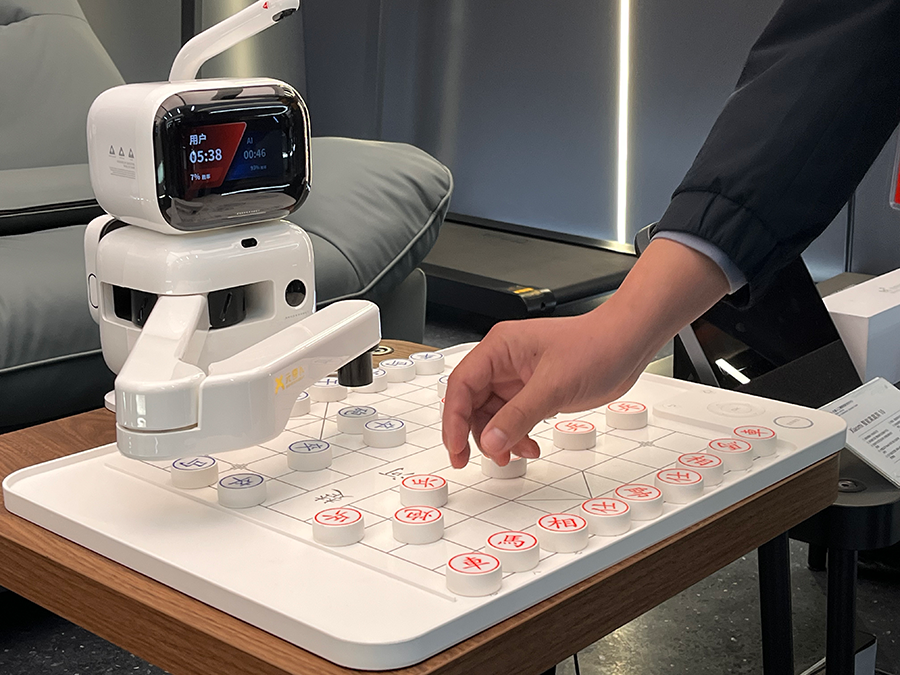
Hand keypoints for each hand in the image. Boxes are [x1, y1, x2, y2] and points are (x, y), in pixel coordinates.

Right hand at [441, 309, 649, 467]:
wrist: (628, 344)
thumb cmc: (597, 346)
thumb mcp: (554, 386)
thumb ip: (519, 416)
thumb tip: (490, 441)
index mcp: (500, 348)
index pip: (461, 385)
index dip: (453, 419)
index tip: (455, 448)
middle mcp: (504, 361)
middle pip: (471, 403)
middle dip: (473, 433)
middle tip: (471, 461)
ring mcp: (518, 377)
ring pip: (490, 415)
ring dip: (498, 438)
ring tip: (511, 455)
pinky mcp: (533, 391)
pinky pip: (511, 418)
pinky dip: (515, 436)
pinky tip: (528, 446)